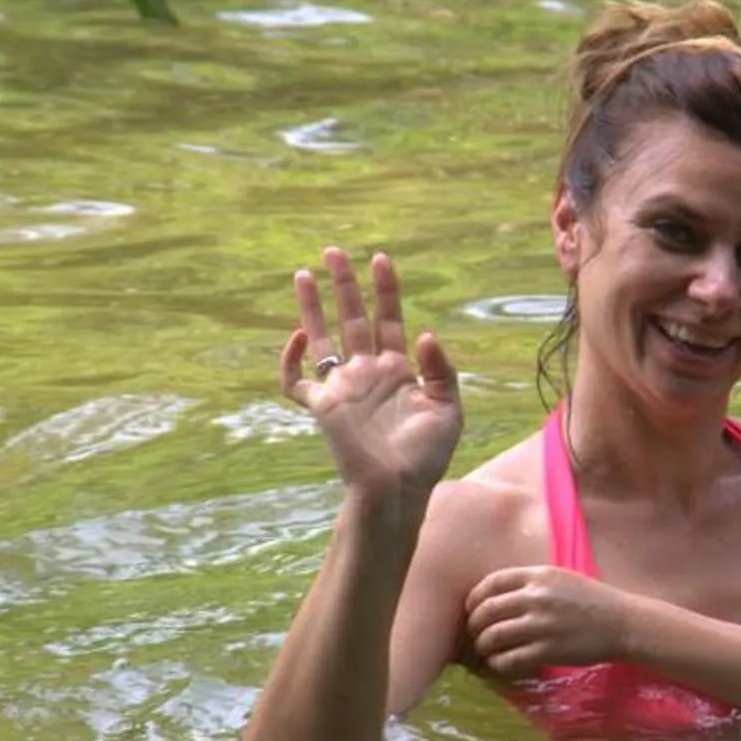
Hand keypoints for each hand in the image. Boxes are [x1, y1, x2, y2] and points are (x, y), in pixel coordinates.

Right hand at [279, 248, 462, 502]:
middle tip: (333, 250)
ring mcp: (343, 388)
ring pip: (322, 338)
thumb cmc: (427, 457)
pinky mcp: (323, 407)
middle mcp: (367, 372)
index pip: (389, 318)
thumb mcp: (448, 410)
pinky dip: (292, 360)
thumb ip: (441, 371)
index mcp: (399, 369)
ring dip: (312, 306)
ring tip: (304, 273)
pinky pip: (297, 381)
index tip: (380, 258)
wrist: (397, 491)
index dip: (385, 288)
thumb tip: (425, 334)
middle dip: (344, 283)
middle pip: (352, 317)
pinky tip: (300, 336)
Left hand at [466, 564, 629, 677]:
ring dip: (483, 646)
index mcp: (539, 576)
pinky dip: (498, 663)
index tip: (471, 608)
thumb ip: (532, 583)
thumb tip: (498, 595)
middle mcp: (536, 597)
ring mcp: (541, 625)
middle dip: (474, 624)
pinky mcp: (547, 651)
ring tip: (485, 651)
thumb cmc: (593, 601)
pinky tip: (500, 664)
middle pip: (487, 610)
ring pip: (493, 636)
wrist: (623, 624)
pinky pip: (509, 659)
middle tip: (474, 634)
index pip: (492, 582)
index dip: (475, 597)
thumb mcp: (562, 579)